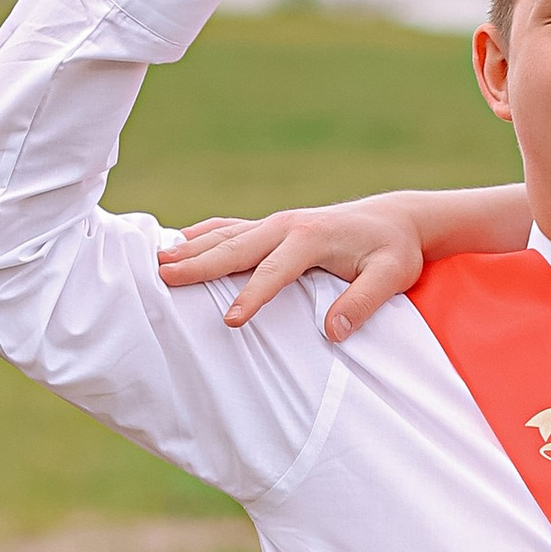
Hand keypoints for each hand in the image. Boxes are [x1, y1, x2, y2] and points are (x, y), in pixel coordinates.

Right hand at [161, 195, 432, 339]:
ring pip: (225, 234)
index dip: (253, 297)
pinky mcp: (272, 226)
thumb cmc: (394, 251)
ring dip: (190, 247)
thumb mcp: (391, 276)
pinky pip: (230, 228)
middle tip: (162, 278)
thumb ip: (363, 302)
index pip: (275, 271)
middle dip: (198, 264)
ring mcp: (276, 223)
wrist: (395, 219)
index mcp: (311, 237)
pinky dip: (202, 235)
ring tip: (155, 261)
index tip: (231, 322)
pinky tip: (177, 244)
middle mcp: (287, 225)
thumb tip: (333, 332)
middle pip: (235, 247)